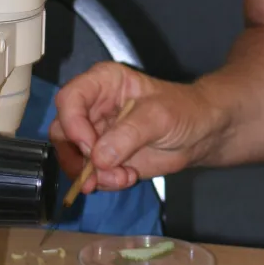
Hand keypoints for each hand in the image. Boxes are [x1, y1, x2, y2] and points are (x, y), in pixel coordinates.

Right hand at [50, 62, 221, 195]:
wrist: (201, 133)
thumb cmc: (184, 111)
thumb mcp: (159, 116)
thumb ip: (128, 134)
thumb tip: (98, 157)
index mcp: (102, 83)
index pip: (69, 99)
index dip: (73, 124)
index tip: (90, 147)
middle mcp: (93, 106)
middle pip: (62, 131)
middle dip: (78, 156)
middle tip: (100, 172)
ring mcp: (96, 133)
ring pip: (72, 156)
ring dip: (91, 174)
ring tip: (121, 177)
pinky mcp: (104, 157)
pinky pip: (89, 174)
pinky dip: (102, 182)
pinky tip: (126, 177)